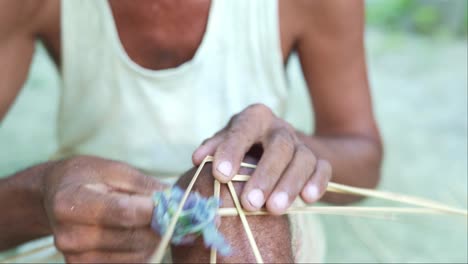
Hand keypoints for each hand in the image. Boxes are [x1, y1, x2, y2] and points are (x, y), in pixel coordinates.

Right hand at [42, 156, 166, 262]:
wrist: (55, 196)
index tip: (172, 202)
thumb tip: (177, 199)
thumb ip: (145, 185)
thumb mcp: (114, 170)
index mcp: (71, 202)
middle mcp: (70, 235)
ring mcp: (76, 257)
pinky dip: (143, 250)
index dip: (155, 209)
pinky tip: (139, 234)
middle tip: (170, 212)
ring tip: (150, 221)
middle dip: (159, 225)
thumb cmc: (87, 177)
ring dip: (154, 239)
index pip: (125, 212)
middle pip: (133, 237)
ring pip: (137, 255)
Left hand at [193, 104, 331, 214]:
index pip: (243, 129)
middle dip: (265, 175)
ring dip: (289, 185)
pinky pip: (323, 168)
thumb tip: (198, 159)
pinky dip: (316, 182)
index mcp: (254, 118)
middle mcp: (280, 127)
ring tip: (274, 210)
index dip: (232, 150)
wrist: (276, 148)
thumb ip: (213, 149)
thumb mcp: (226, 142)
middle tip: (249, 203)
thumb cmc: (243, 148)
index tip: (220, 176)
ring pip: (303, 159)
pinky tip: (307, 199)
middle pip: (279, 146)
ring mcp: (302, 143)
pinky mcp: (319, 159)